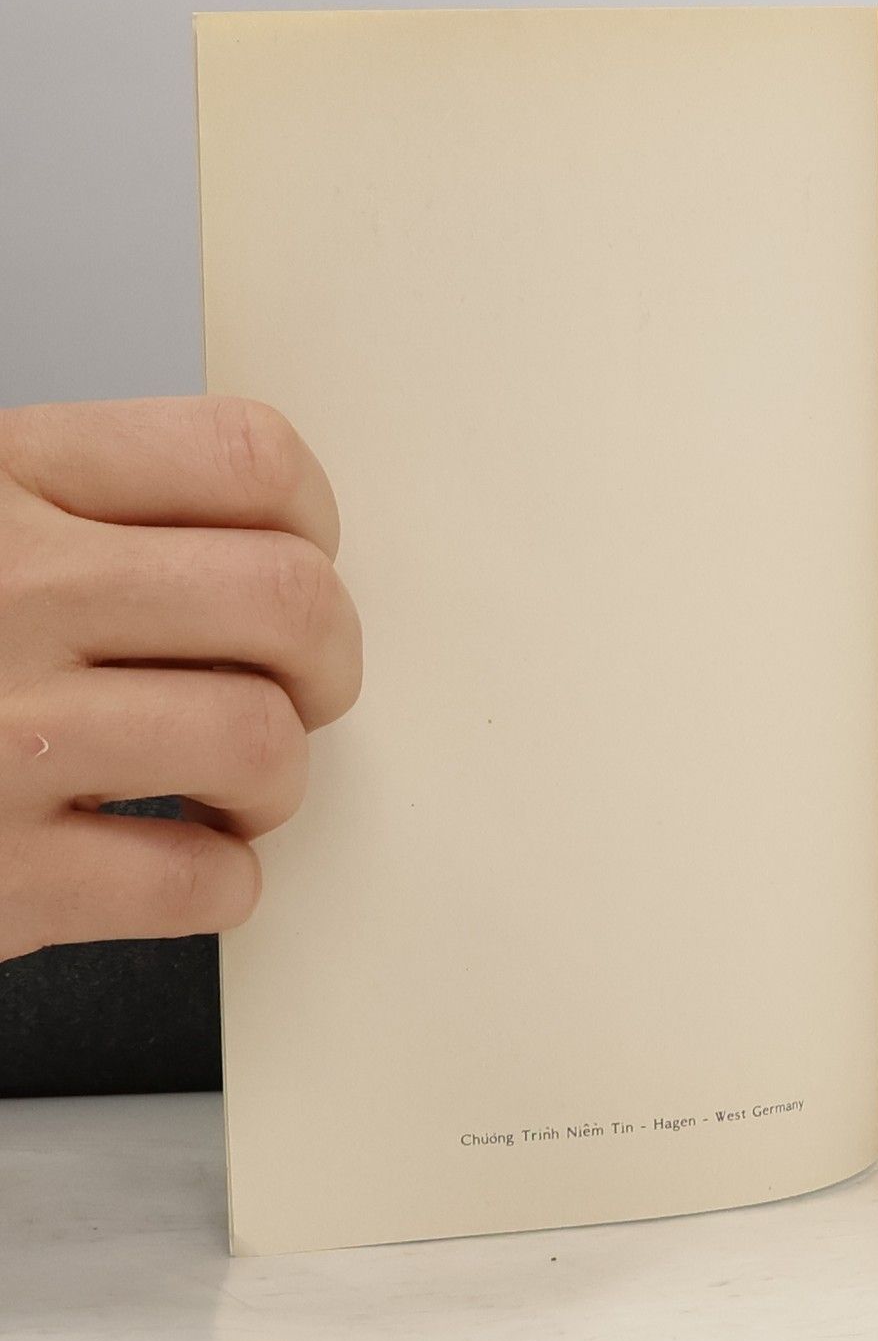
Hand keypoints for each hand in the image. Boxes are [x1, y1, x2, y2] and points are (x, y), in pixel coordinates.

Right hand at [0, 397, 360, 960]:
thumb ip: (86, 514)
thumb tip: (280, 545)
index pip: (244, 456)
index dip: (311, 522)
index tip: (298, 564)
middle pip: (288, 600)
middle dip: (327, 662)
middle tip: (295, 691)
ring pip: (261, 739)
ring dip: (276, 780)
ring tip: (222, 788)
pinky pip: (198, 880)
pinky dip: (218, 885)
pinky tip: (168, 864)